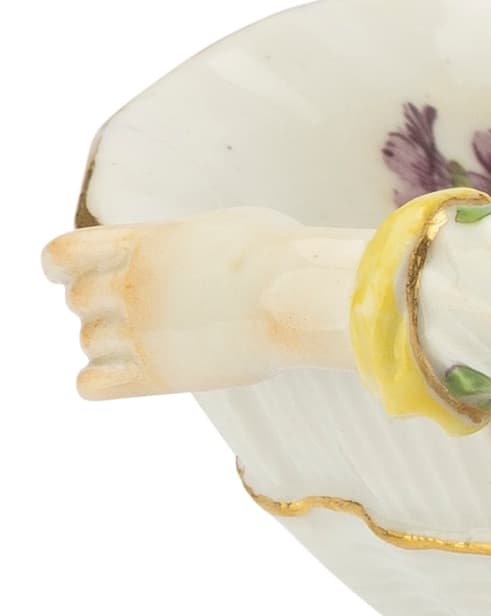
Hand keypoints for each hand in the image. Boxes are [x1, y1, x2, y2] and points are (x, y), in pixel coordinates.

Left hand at [42, 212, 365, 398]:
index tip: (81, 274)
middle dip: (101, 306)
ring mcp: (139, 332)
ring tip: (155, 340)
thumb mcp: (219, 231)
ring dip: (111, 342)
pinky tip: (132, 373)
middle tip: (143, 310)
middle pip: (76, 302)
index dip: (64, 266)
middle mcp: (130, 287)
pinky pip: (91, 384)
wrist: (303, 296)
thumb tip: (177, 258)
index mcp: (142, 244)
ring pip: (87, 342)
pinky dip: (100, 380)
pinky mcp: (155, 374)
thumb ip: (179, 246)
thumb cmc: (281, 257)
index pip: (61, 255)